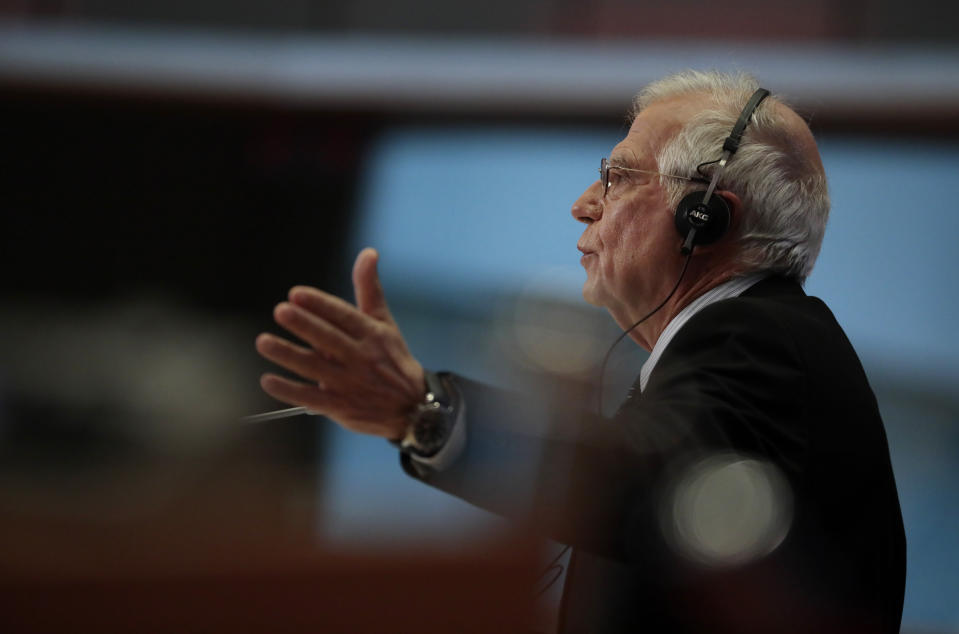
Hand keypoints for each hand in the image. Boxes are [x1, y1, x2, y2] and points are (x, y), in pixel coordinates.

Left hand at [256, 248, 424, 438]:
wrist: (414, 408)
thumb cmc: (391, 359)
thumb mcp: (385, 322)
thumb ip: (369, 288)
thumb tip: (368, 252)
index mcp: (371, 334)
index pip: (343, 316)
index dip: (320, 305)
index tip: (296, 294)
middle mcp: (360, 357)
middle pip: (328, 339)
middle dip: (304, 325)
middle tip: (281, 311)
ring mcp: (349, 383)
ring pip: (314, 367)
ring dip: (288, 355)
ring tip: (263, 342)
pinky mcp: (340, 406)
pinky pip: (310, 398)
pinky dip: (288, 390)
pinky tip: (268, 380)